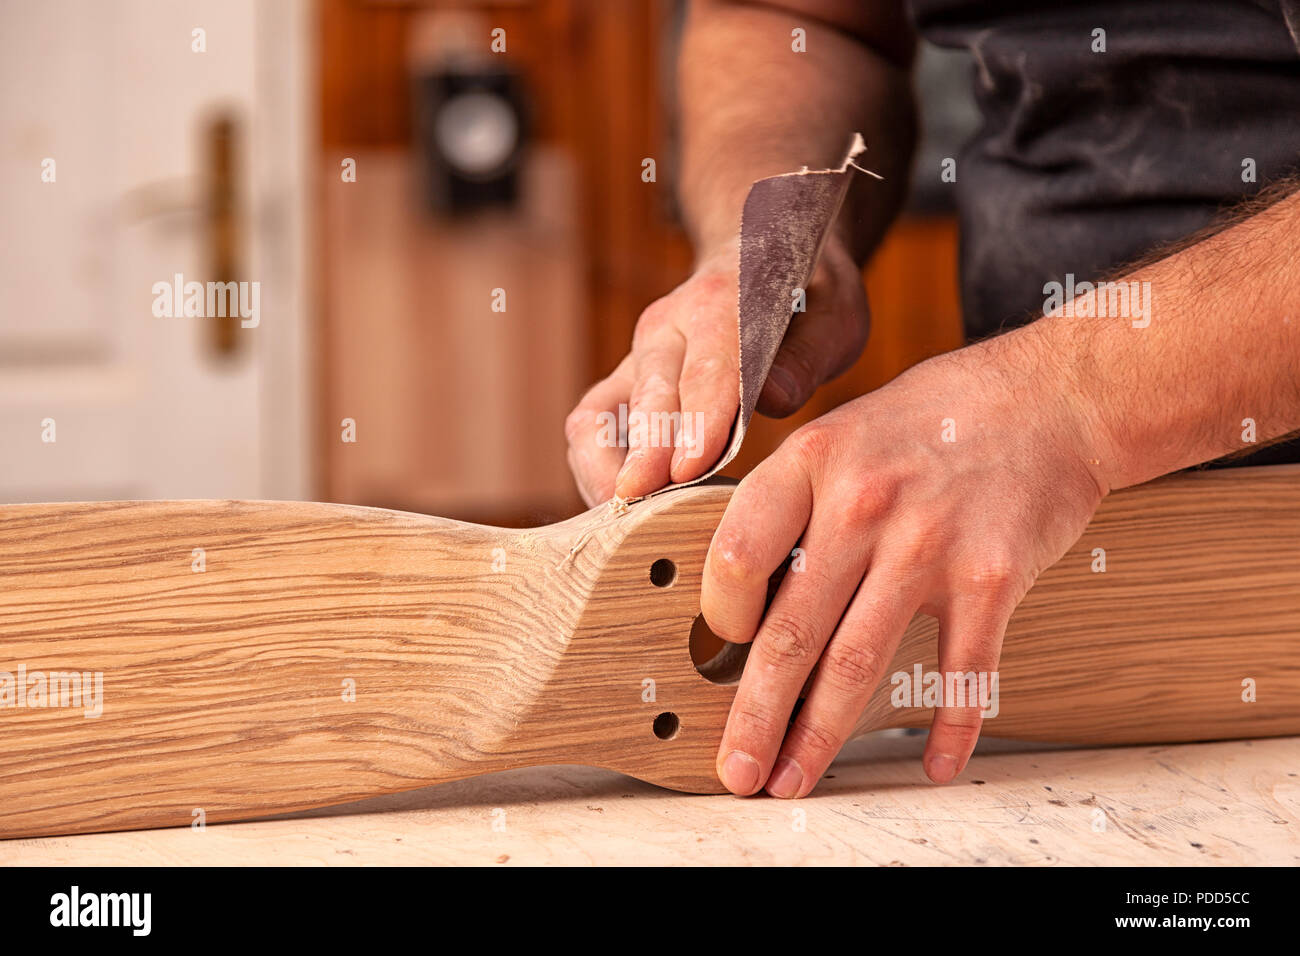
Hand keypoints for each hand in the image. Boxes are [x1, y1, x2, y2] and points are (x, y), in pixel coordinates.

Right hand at [564, 236, 869, 505]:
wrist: (760, 261)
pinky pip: (587, 432)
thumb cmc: (805, 300)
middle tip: (651, 514)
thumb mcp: (835, 315)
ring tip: (632, 526)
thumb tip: (776, 398)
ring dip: (608, 473)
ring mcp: (635, 359)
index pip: (709, 367)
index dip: (699, 420)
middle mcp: (665, 328)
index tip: (691, 469)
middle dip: (647, 458)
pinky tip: (624, 514)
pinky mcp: (619, 386)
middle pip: (648, 398)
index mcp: (721, 301)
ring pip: (597, 418)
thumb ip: (808, 356)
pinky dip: (594, 473)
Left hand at [703, 333, 1108, 796]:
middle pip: (791, 631)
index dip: (719, 615)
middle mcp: (863, 504)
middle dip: (755, 715)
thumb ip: (794, 503)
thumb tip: (743, 591)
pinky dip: (948, 725)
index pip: (736, 555)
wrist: (1050, 397)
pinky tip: (934, 764)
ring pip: (857, 663)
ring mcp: (928, 544)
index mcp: (813, 463)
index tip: (724, 647)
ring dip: (820, 736)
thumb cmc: (934, 419)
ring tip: (793, 779)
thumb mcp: (843, 432)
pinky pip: (960, 670)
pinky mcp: (992, 577)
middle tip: (737, 769)